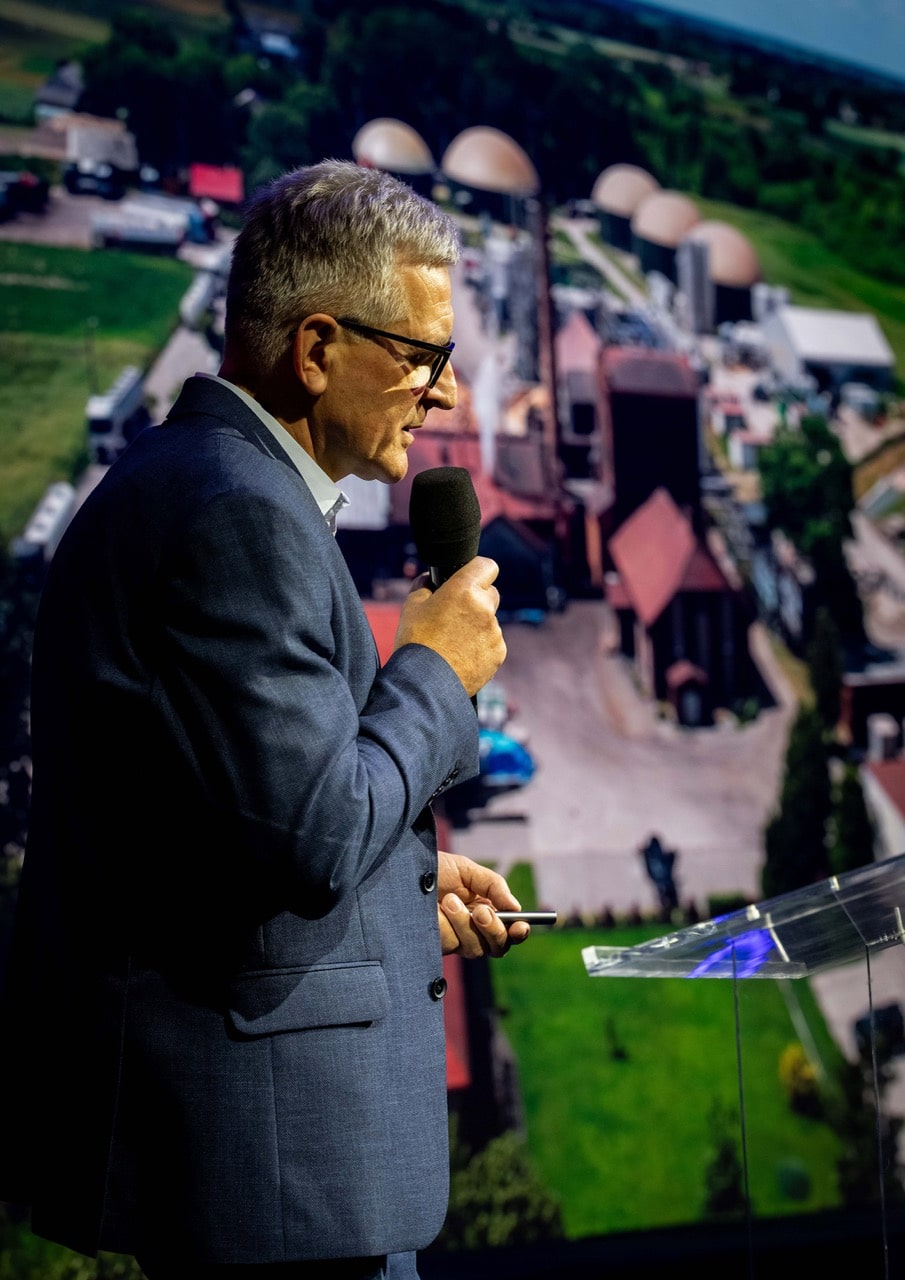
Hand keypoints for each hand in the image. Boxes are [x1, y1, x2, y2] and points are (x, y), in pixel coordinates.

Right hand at [393, 558, 506, 696]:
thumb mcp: (412, 606)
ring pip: (490, 620)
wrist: (425, 683)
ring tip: (454, 642)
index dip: (478, 571)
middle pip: (490, 594)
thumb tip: (430, 579)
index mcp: (464, 590)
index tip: (470, 578)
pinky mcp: (498, 653)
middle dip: (477, 600)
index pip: (487, 566)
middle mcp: (484, 608)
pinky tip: (461, 656)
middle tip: (455, 614)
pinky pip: (492, 642)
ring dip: (478, 625)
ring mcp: (494, 632)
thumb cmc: (415, 642)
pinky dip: (481, 647)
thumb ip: (424, 586)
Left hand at [436, 851, 530, 956]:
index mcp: (485, 910)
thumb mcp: (465, 869)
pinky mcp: (435, 946)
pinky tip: (435, 910)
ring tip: (448, 900)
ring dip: (465, 924)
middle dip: (493, 930)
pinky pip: (450, 944)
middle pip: (497, 947)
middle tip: (481, 911)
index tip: (520, 926)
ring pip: (474, 948)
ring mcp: (454, 940)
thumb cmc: (433, 868)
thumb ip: (492, 885)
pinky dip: (445, 926)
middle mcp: (473, 929)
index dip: (518, 932)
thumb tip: (515, 908)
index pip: (509, 931)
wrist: (401, 871)